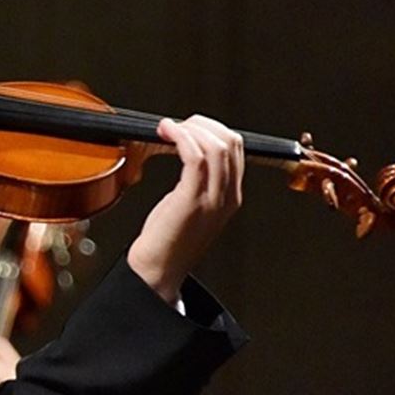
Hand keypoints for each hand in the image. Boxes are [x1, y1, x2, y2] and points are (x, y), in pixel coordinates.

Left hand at [126, 115, 243, 304]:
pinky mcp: (192, 200)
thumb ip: (197, 178)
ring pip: (215, 146)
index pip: (236, 147)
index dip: (212, 128)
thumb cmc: (168, 238)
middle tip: (177, 125)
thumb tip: (186, 145)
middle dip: (202, 124)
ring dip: (189, 128)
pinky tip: (165, 133)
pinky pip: (195, 156)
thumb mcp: (191, 203)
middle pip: (230, 142)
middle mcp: (227, 196)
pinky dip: (180, 137)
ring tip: (168, 128)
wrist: (158, 271)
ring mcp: (212, 199)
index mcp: (230, 196)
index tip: (188, 125)